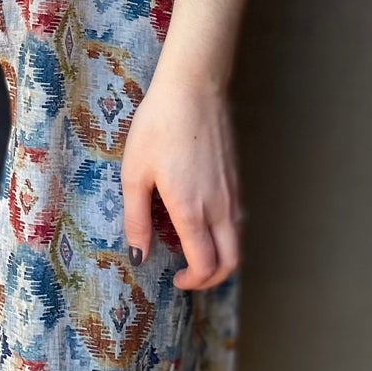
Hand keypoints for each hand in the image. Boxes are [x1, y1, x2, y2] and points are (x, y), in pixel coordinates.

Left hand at [121, 53, 243, 289]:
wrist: (193, 89)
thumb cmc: (158, 128)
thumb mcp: (135, 174)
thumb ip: (136, 220)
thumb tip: (138, 256)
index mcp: (192, 211)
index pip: (206, 264)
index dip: (193, 281)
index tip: (176, 280)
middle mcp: (219, 207)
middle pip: (231, 261)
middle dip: (213, 278)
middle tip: (190, 276)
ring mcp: (232, 192)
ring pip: (237, 240)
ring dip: (221, 256)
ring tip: (194, 250)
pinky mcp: (235, 177)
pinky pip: (236, 218)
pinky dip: (225, 234)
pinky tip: (203, 221)